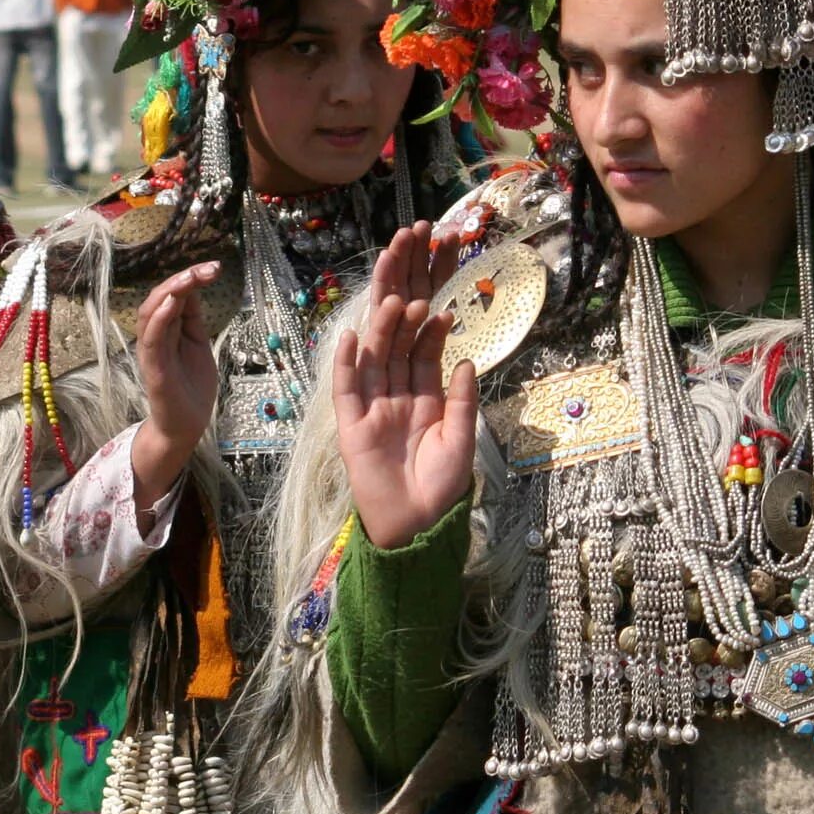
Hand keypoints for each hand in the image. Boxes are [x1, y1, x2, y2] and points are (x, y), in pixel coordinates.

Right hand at [129, 259, 221, 509]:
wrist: (186, 427)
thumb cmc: (191, 387)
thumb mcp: (198, 344)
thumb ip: (192, 320)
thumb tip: (194, 289)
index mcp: (168, 329)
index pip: (174, 295)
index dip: (191, 278)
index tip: (215, 267)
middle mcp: (156, 336)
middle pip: (160, 297)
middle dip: (182, 278)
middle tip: (208, 268)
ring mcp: (153, 352)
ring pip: (151, 313)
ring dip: (169, 291)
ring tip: (189, 277)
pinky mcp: (154, 370)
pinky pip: (151, 340)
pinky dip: (158, 319)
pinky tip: (171, 303)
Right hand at [333, 226, 480, 549]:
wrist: (416, 527)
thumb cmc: (442, 488)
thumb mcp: (462, 441)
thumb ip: (463, 401)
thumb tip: (467, 359)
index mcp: (424, 399)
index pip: (424, 353)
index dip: (431, 326)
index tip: (442, 297)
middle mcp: (395, 397)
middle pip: (396, 346)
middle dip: (402, 312)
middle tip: (410, 287)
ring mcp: (371, 409)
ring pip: (374, 361)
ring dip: (380, 331)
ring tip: (391, 300)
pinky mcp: (351, 427)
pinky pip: (346, 390)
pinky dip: (347, 365)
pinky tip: (350, 337)